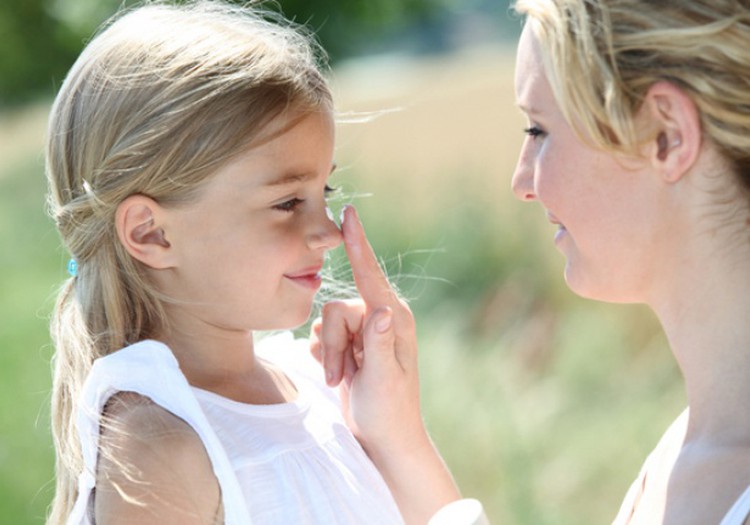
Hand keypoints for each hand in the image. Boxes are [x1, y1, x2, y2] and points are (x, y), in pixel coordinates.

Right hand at [310, 205, 421, 451]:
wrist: (382, 439)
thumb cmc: (388, 412)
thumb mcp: (383, 380)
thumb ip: (380, 344)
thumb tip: (383, 310)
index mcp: (395, 320)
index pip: (371, 276)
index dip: (357, 244)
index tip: (349, 214)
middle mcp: (380, 320)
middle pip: (336, 308)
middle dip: (332, 343)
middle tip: (340, 374)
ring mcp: (364, 332)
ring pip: (325, 323)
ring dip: (327, 353)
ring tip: (341, 377)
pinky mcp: (349, 343)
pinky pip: (320, 335)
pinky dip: (323, 356)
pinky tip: (338, 374)